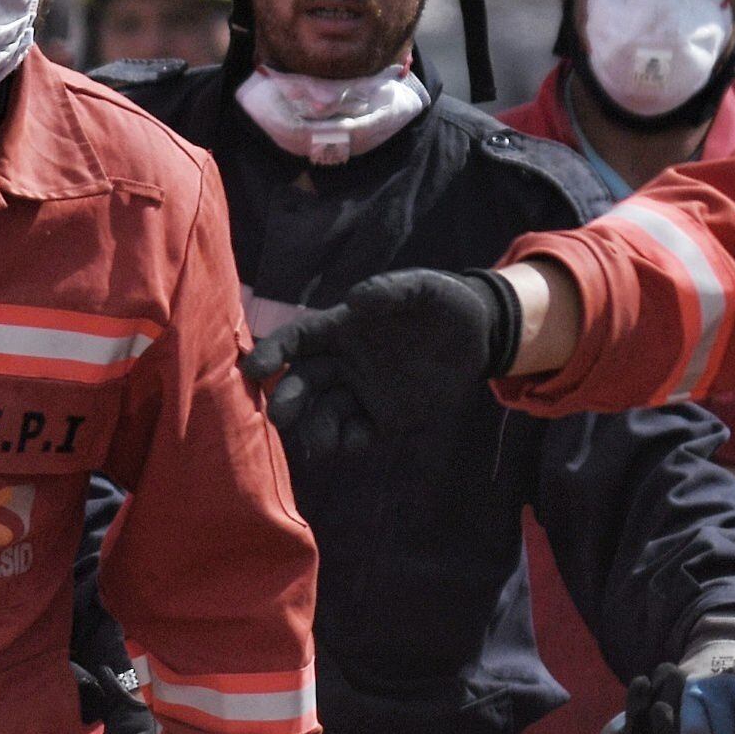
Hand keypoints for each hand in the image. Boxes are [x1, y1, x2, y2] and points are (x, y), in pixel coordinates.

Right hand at [239, 267, 521, 441]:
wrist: (480, 335)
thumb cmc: (443, 303)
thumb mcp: (423, 288)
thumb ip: (391, 290)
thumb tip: (354, 300)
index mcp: (341, 329)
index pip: (296, 340)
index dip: (273, 353)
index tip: (255, 369)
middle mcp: (342, 363)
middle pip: (301, 384)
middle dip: (287, 401)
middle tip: (281, 417)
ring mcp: (361, 393)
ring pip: (323, 415)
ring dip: (315, 431)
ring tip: (322, 445)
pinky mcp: (384, 419)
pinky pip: (357, 434)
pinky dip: (350, 443)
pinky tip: (355, 442)